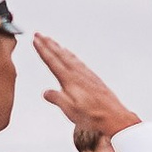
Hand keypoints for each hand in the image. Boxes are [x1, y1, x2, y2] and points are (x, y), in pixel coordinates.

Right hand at [36, 32, 130, 148]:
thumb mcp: (71, 111)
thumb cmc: (94, 116)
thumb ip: (57, 99)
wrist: (115, 117)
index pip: (53, 62)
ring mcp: (87, 75)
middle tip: (40, 35)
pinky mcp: (93, 79)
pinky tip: (71, 56)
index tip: (36, 40)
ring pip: (70, 57)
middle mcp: (78, 75)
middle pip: (60, 55)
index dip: (43, 50)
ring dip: (59, 48)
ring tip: (52, 41)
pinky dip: (72, 55)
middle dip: (49, 44)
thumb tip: (46, 92)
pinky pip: (79, 62)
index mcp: (70, 81)